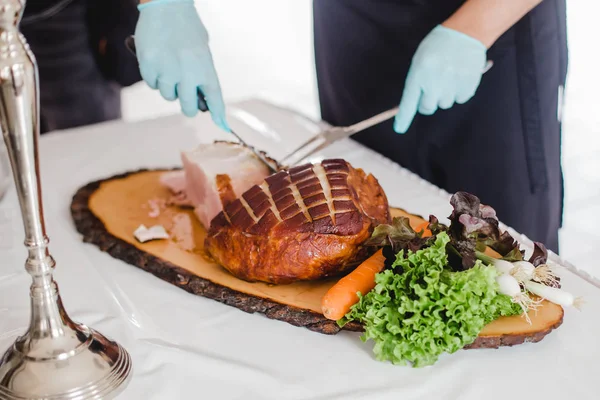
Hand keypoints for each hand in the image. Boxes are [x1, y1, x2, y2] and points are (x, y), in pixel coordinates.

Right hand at [135, 0, 228, 130]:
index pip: (214, 97)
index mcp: (205, 67)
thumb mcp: (201, 48)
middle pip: (188, 107)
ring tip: (169, 66)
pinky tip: (156, 60)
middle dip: (188, 106)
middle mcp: (187, 73)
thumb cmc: (186, 26)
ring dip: (169, 87)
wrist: (166, 5)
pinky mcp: (148, 67)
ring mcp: (167, 71)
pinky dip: (153, 76)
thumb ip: (201, 71)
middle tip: (186, 100)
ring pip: (168, 95)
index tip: (221, 123)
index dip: (218, 112)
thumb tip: (198, 96)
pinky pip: (151, 83)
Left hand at [393, 25, 486, 133]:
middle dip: (428, 102)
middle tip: (432, 88)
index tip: (399, 129)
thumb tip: (416, 103)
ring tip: (448, 76)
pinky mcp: (468, 85)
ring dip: (445, 95)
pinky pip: (460, 99)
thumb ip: (417, 81)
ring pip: (445, 103)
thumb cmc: (438, 46)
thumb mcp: (421, 60)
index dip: (404, 117)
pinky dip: (459, 91)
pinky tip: (459, 76)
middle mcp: (434, 81)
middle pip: (428, 107)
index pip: (408, 101)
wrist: (465, 33)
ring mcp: (452, 84)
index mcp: (418, 73)